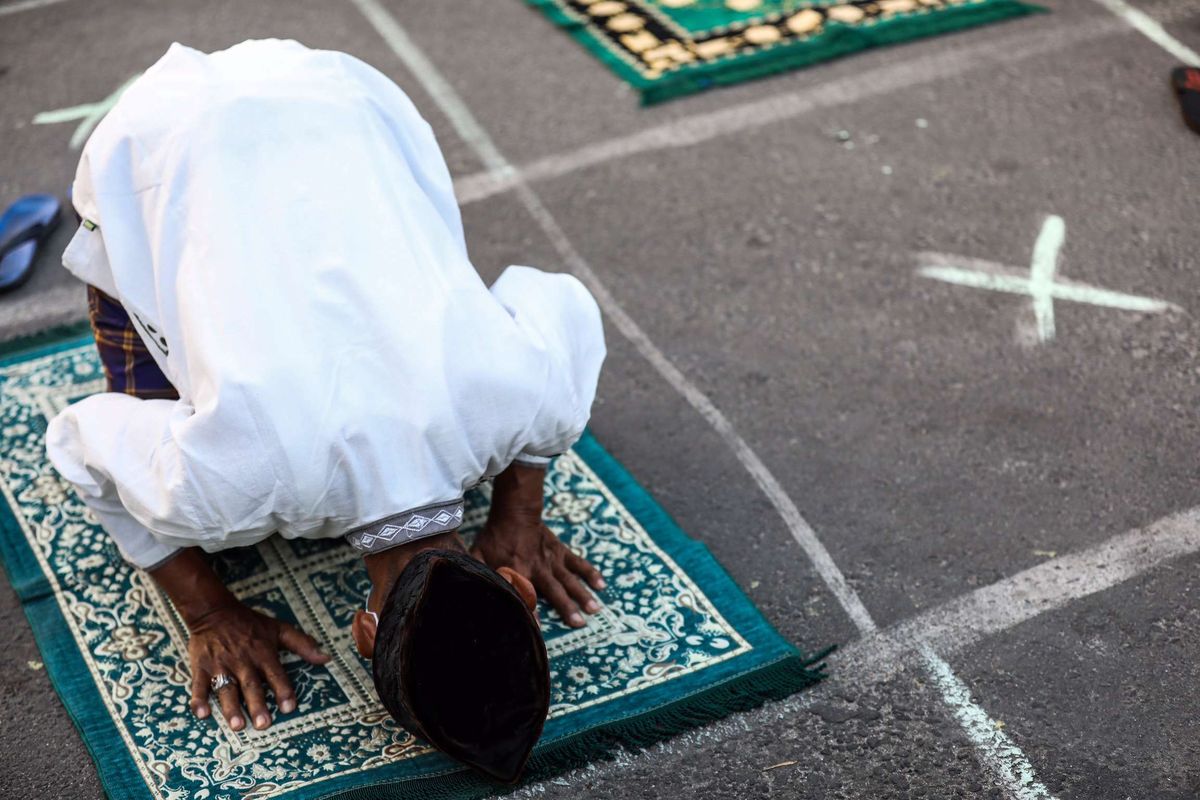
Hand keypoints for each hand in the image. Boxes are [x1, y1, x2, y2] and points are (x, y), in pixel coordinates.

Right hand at [187, 601, 330, 730]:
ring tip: (238, 726)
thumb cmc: (250, 623)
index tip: (289, 707)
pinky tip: (202, 714)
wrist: (214, 611)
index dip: (283, 690)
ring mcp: (220, 665)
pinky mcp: (201, 667)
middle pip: (251, 685)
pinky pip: (198, 685)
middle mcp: (242, 661)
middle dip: (257, 705)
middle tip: (263, 725)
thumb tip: (326, 658)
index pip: (275, 674)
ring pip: (226, 688)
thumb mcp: (279, 629)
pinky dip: (199, 699)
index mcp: (262, 653)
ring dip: (231, 707)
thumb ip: (303, 644)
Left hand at [473, 518, 605, 627]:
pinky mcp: (561, 552)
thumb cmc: (495, 537)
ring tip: (595, 609)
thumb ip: (479, 573)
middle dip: (566, 607)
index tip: (537, 631)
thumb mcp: (480, 555)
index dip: (530, 614)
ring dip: (582, 594)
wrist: (514, 513)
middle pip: (554, 591)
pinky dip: (590, 573)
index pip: (524, 597)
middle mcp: (539, 568)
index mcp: (519, 571)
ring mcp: (552, 560)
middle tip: (579, 623)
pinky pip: (578, 563)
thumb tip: (472, 590)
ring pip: (569, 579)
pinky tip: (601, 585)